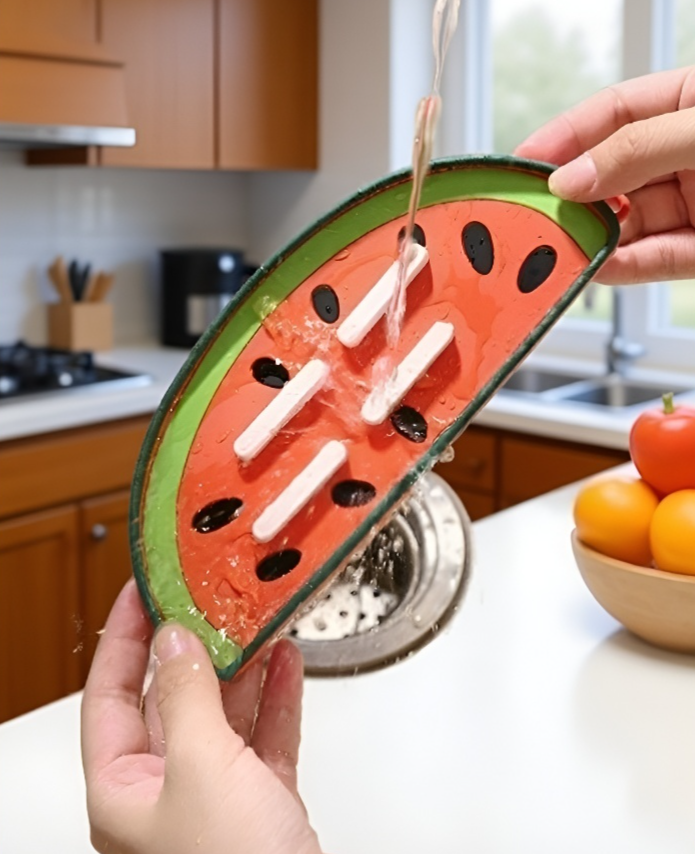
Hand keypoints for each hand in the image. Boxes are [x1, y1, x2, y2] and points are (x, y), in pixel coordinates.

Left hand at [81, 580, 321, 853]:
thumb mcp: (202, 771)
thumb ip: (186, 700)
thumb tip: (173, 643)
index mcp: (124, 788)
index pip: (109, 693)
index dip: (123, 636)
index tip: (143, 590)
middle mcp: (164, 790)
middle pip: (172, 697)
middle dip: (196, 645)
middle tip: (214, 598)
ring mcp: (215, 796)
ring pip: (224, 713)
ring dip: (244, 666)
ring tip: (258, 622)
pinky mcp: (261, 803)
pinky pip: (264, 736)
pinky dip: (277, 699)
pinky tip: (287, 665)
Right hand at [515, 66, 694, 283]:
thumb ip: (638, 149)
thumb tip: (572, 178)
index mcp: (689, 105)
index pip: (613, 114)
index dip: (564, 137)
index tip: (522, 161)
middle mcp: (684, 155)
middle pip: (611, 175)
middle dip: (571, 197)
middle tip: (531, 214)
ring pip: (628, 223)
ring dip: (591, 238)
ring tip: (556, 249)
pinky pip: (655, 259)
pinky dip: (624, 267)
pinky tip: (596, 267)